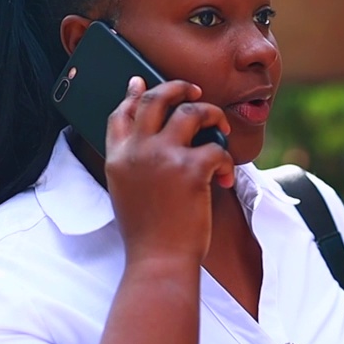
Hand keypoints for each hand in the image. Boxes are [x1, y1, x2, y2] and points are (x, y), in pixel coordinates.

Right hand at [103, 76, 233, 264]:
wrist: (158, 261)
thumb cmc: (147, 234)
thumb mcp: (125, 192)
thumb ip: (133, 163)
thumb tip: (151, 140)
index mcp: (117, 157)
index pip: (121, 112)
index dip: (132, 93)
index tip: (140, 81)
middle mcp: (137, 151)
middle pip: (155, 98)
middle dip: (178, 88)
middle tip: (195, 93)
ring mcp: (163, 157)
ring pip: (192, 112)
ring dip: (212, 115)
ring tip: (222, 128)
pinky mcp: (190, 169)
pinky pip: (216, 148)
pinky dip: (225, 162)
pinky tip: (224, 180)